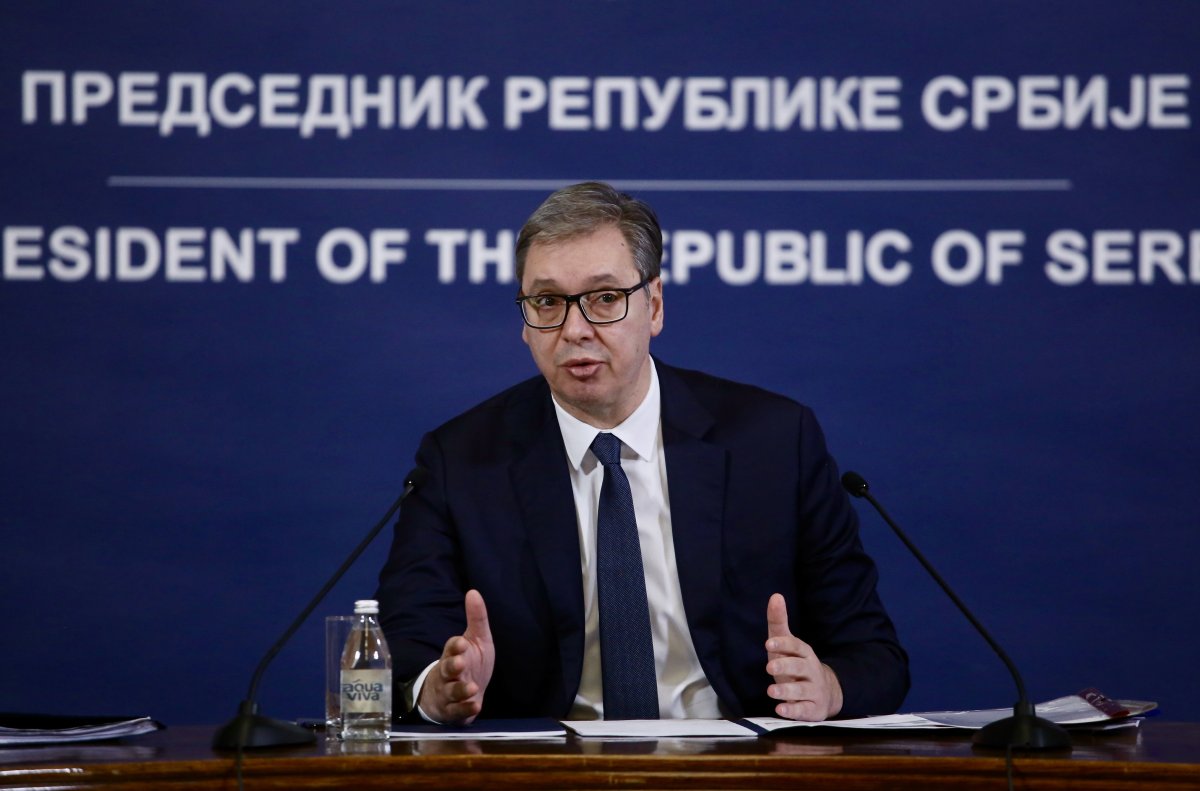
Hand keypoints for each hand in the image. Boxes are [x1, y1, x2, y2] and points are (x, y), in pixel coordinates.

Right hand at [417, 589, 494, 724]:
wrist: (460, 695)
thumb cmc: (469, 663)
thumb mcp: (476, 640)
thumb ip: (477, 618)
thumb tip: (473, 591)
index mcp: (454, 654)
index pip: (452, 648)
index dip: (456, 646)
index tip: (462, 642)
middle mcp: (448, 673)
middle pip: (446, 669)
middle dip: (452, 666)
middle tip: (460, 663)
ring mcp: (449, 693)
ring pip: (451, 691)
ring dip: (460, 690)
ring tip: (471, 688)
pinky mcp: (454, 711)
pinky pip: (457, 712)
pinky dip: (465, 710)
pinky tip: (475, 707)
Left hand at [764, 593, 842, 720]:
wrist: (824, 693)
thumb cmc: (797, 666)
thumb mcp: (787, 645)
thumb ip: (779, 622)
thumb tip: (775, 596)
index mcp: (804, 653)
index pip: (796, 646)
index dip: (783, 644)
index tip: (768, 644)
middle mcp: (811, 671)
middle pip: (800, 667)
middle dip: (785, 666)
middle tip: (769, 667)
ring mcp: (813, 691)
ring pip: (801, 691)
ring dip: (786, 691)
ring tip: (771, 691)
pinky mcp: (813, 709)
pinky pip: (804, 711)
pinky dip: (793, 710)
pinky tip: (780, 709)